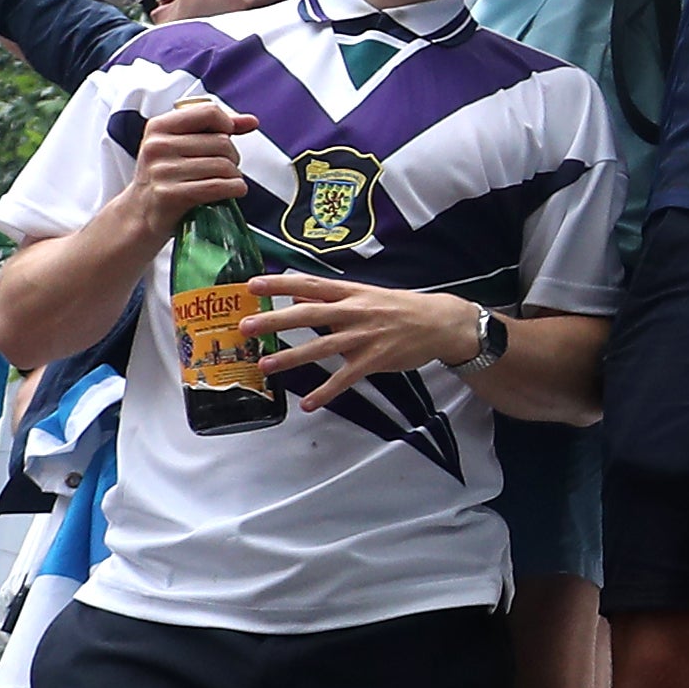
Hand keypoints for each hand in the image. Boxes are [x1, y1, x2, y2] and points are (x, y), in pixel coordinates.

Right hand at [128, 94, 260, 219]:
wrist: (140, 212)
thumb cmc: (165, 175)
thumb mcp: (180, 144)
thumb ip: (215, 128)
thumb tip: (251, 121)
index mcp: (159, 127)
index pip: (209, 112)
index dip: (227, 124)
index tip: (226, 136)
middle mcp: (158, 146)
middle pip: (222, 142)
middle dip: (233, 157)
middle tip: (224, 168)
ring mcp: (162, 171)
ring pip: (224, 165)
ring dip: (234, 176)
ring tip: (225, 181)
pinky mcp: (170, 195)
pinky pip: (218, 186)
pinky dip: (235, 189)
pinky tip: (232, 191)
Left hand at [243, 274, 485, 407]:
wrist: (441, 323)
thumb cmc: (400, 308)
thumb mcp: (366, 295)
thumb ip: (330, 298)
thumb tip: (296, 294)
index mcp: (351, 293)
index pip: (310, 284)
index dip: (281, 284)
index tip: (253, 284)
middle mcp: (355, 312)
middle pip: (309, 315)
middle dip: (276, 321)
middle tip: (247, 327)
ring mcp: (365, 337)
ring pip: (322, 347)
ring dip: (292, 357)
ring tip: (265, 365)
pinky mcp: (375, 360)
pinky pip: (346, 378)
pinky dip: (326, 392)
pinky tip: (309, 403)